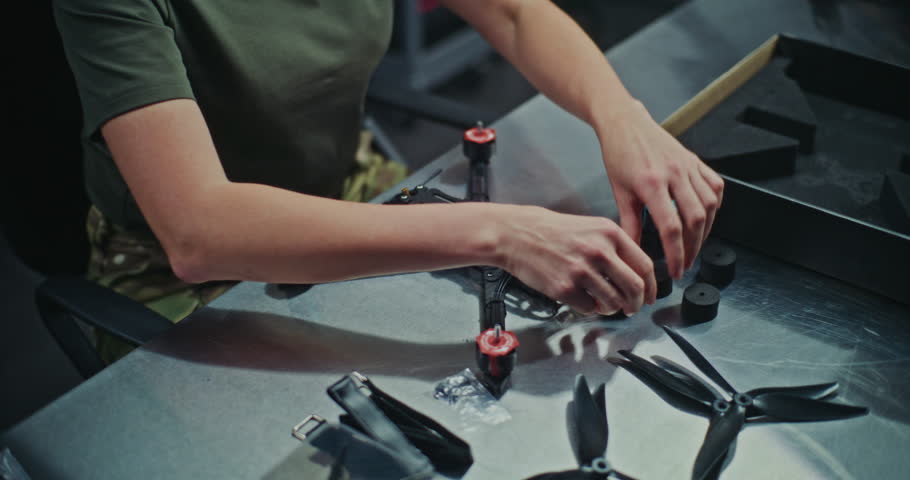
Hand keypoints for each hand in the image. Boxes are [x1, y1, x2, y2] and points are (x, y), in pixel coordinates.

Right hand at [495, 205, 655, 315]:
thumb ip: (614, 246)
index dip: (651, 286)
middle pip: (635, 288)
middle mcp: (599, 251)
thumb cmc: (550, 230)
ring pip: (613, 302)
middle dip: (636, 304)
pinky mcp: (565, 288)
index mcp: (609, 233)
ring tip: (604, 304)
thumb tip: (634, 273)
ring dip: (612, 309)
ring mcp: (582, 271)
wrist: (516, 234)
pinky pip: (589, 308)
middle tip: (632, 308)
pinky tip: (582, 299)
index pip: (644, 266)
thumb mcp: (590, 227)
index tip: (650, 296)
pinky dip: (590, 309)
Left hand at [597, 101, 723, 278]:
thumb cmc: (618, 154)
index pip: (671, 228)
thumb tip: (634, 251)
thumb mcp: (619, 192)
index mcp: (652, 183)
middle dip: (692, 248)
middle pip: (696, 219)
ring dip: (705, 230)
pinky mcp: (695, 161)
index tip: (675, 270)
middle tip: (684, 264)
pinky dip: (714, 206)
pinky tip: (705, 218)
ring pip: (710, 205)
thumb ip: (629, 224)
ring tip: (694, 246)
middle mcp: (675, 173)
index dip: (676, 253)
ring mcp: (688, 166)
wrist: (625, 123)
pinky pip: (714, 187)